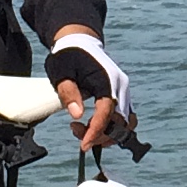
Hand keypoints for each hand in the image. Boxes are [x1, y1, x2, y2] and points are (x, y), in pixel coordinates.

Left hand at [49, 29, 129, 152]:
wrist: (79, 41)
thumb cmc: (67, 56)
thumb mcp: (61, 72)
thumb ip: (69, 93)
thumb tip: (77, 115)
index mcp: (107, 79)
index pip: (107, 112)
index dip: (96, 131)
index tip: (83, 145)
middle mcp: (121, 86)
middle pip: (120, 122)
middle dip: (99, 134)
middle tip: (75, 131)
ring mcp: (124, 91)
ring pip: (125, 123)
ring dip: (106, 134)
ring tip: (83, 131)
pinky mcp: (121, 95)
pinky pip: (123, 118)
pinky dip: (111, 128)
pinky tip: (93, 127)